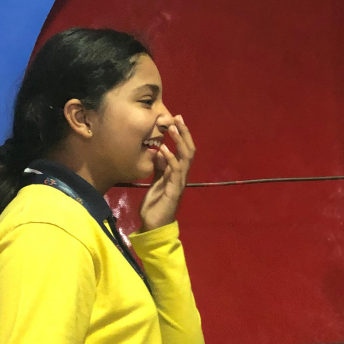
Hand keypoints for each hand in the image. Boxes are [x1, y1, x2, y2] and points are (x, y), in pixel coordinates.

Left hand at [139, 116, 195, 230]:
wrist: (154, 225)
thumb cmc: (155, 204)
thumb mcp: (156, 181)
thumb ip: (160, 167)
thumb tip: (159, 150)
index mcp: (178, 172)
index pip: (184, 149)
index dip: (182, 134)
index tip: (176, 118)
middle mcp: (182, 174)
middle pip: (189, 149)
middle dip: (183, 133)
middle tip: (177, 118)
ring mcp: (179, 181)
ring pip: (185, 157)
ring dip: (179, 141)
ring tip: (172, 128)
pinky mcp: (174, 189)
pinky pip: (174, 170)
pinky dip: (170, 158)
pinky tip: (163, 149)